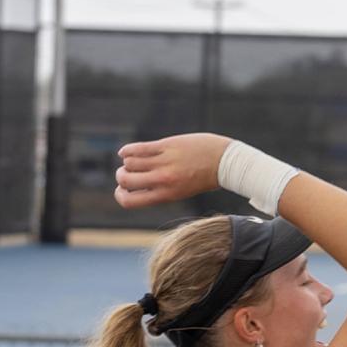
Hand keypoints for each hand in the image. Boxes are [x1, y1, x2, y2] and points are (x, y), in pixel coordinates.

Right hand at [114, 133, 229, 208]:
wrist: (225, 162)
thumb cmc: (204, 177)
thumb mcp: (182, 191)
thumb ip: (161, 189)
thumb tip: (136, 185)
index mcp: (167, 195)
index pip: (129, 201)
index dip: (121, 195)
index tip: (125, 189)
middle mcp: (163, 180)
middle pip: (125, 180)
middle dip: (121, 177)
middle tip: (129, 173)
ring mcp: (164, 162)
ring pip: (129, 163)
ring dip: (127, 162)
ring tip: (136, 161)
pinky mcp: (166, 146)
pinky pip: (137, 148)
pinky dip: (127, 150)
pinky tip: (127, 152)